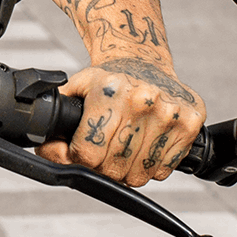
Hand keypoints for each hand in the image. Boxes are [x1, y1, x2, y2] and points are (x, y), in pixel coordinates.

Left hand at [37, 56, 205, 187]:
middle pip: (113, 167)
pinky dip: (151, 168)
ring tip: (122, 152)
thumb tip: (45, 147)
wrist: (144, 61)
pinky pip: (164, 170)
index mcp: (110, 91)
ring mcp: (170, 114)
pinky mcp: (190, 124)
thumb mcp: (76, 88)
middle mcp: (143, 100)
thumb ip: (57, 119)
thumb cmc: (108, 80)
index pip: (88, 152)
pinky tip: (143, 148)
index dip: (77, 160)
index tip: (77, 154)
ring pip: (140, 174)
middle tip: (100, 156)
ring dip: (127, 172)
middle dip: (101, 169)